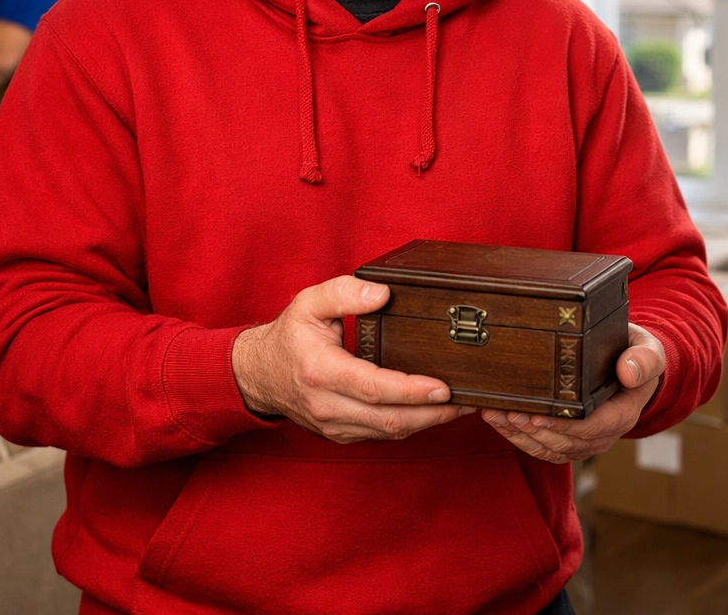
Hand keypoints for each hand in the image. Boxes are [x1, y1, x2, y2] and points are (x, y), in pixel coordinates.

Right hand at [230, 275, 472, 443]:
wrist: (258, 376)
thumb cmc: (289, 337)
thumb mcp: (308, 303)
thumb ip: (344, 293)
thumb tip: (383, 294)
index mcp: (321, 371)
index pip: (374, 388)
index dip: (411, 390)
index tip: (444, 387)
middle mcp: (328, 405)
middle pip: (390, 420)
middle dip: (433, 414)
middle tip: (469, 400)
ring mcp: (334, 425)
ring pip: (390, 433)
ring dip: (428, 423)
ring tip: (461, 406)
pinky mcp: (341, 434)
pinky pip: (382, 435)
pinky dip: (411, 425)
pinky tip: (432, 412)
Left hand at [482, 323, 665, 463]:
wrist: (633, 366)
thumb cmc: (638, 355)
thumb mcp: (649, 351)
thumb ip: (644, 360)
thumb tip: (628, 373)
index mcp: (623, 414)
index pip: (592, 428)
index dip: (563, 427)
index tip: (537, 417)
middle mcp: (605, 433)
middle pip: (565, 443)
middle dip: (533, 431)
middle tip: (507, 414)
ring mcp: (586, 440)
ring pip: (550, 449)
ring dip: (520, 436)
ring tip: (496, 416)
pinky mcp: (570, 440)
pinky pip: (544, 448)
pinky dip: (519, 438)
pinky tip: (500, 422)